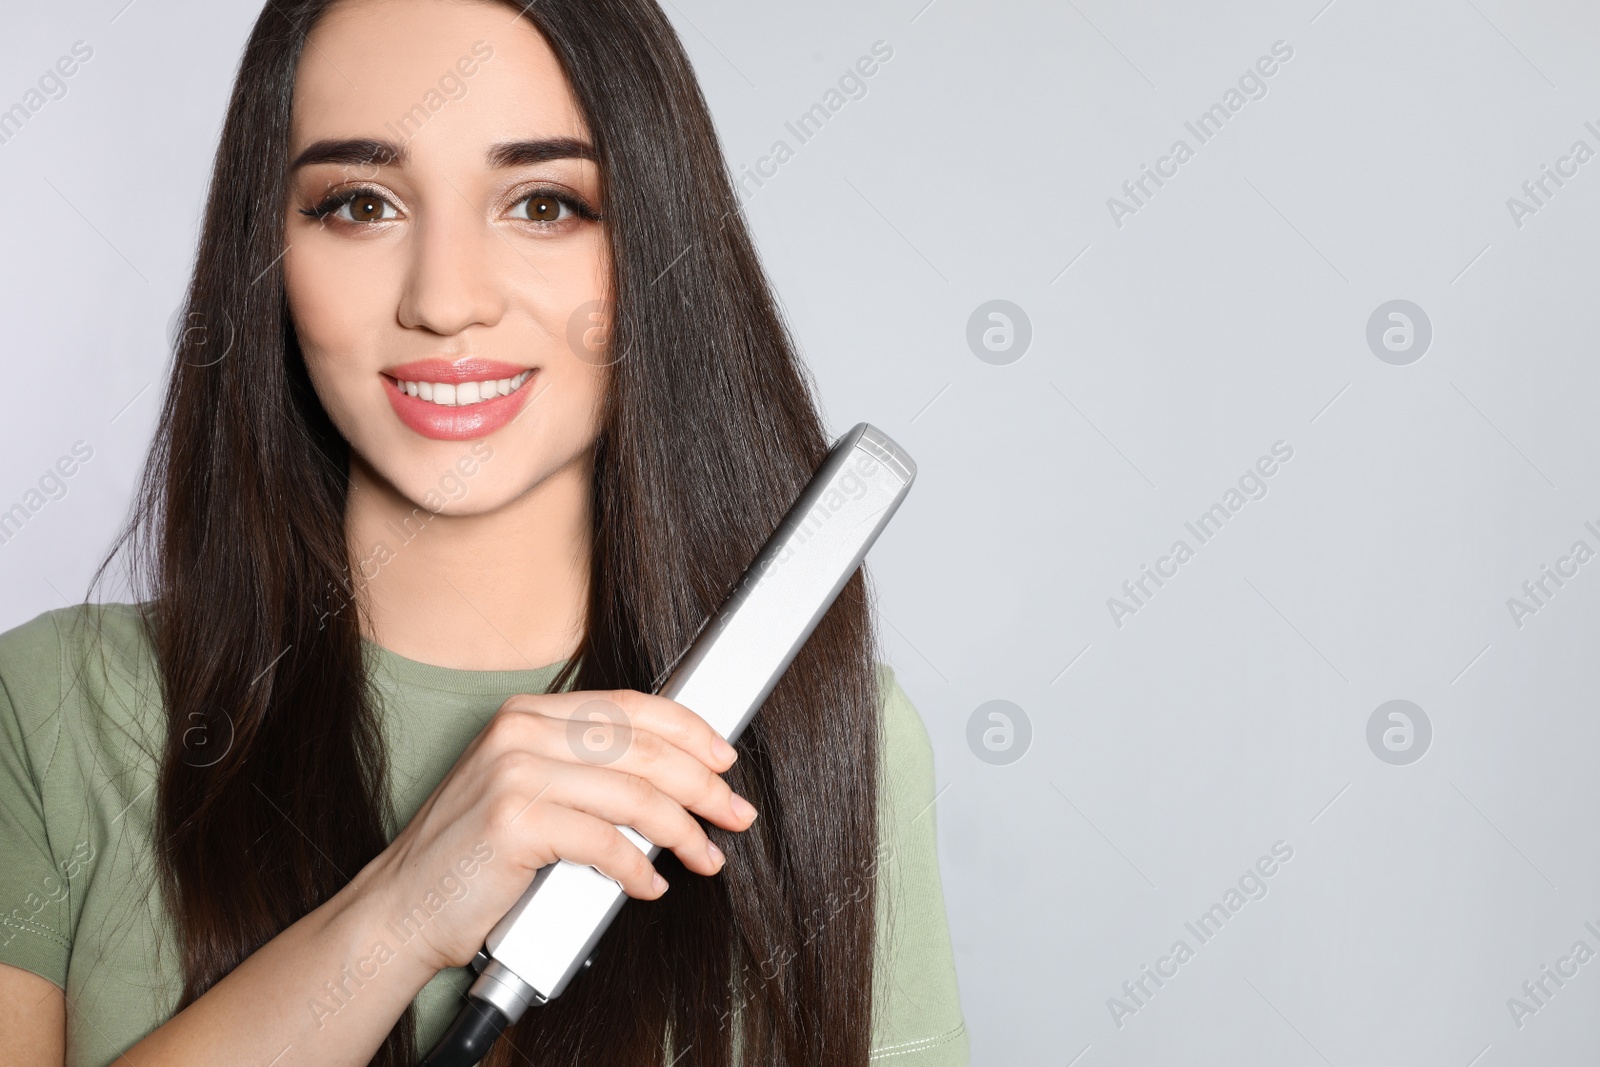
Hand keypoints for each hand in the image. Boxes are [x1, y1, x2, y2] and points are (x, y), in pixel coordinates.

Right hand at [356, 688, 757, 973]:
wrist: (402, 908)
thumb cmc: (471, 859)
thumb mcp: (526, 791)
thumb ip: (585, 771)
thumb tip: (674, 778)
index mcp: (527, 715)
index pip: (629, 707)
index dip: (689, 731)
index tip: (724, 760)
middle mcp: (520, 732)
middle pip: (643, 749)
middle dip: (703, 786)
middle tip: (734, 814)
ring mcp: (515, 773)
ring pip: (636, 795)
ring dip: (684, 833)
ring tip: (705, 857)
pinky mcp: (515, 822)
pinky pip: (606, 844)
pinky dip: (639, 870)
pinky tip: (649, 886)